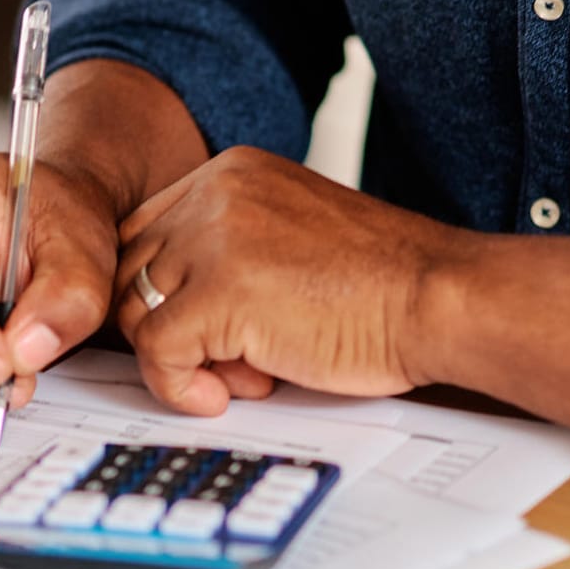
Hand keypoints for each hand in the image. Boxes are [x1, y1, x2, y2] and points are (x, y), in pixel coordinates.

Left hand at [114, 146, 451, 414]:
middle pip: (129, 272)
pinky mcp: (220, 293)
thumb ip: (229, 253)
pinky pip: (156, 353)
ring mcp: (214, 238)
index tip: (200, 331)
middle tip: (231, 361)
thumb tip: (164, 308)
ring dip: (181, 359)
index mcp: (233, 174)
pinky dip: (181, 386)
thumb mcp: (290, 242)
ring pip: (135, 313)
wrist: (439, 299)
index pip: (145, 233)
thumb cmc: (383, 287)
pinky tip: (231, 394)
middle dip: (166, 327)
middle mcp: (216, 193)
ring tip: (247, 374)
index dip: (161, 293)